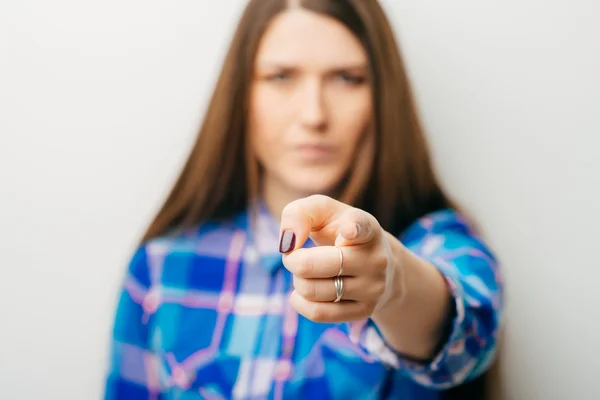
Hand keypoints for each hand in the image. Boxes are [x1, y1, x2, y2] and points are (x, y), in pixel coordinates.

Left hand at [278, 194, 401, 322]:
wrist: (374, 263)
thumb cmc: (338, 231)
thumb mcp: (321, 212)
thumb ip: (298, 215)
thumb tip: (287, 244)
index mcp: (366, 228)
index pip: (362, 227)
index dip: (353, 228)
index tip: (349, 229)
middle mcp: (375, 259)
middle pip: (312, 266)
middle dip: (293, 261)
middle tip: (294, 256)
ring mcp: (373, 288)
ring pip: (312, 291)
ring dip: (298, 281)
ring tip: (306, 273)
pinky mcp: (365, 310)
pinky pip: (318, 313)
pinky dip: (300, 302)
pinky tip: (304, 293)